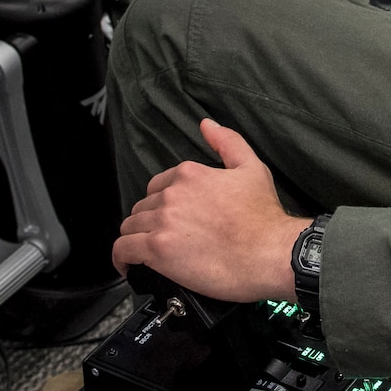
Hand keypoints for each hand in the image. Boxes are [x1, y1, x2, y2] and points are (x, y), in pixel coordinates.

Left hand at [112, 119, 307, 302]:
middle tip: (165, 239)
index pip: (157, 186)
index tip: (170, 218)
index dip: (162, 204)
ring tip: (146, 254)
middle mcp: (171, 195)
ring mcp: (162, 222)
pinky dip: (121, 258)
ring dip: (136, 239)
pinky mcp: (157, 250)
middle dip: (149, 222)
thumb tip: (207, 124)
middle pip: (143, 207)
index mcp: (189, 174)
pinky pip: (123, 250)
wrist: (270, 253)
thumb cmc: (264, 217)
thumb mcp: (251, 168)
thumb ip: (227, 142)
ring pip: (130, 227)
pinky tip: (127, 265)